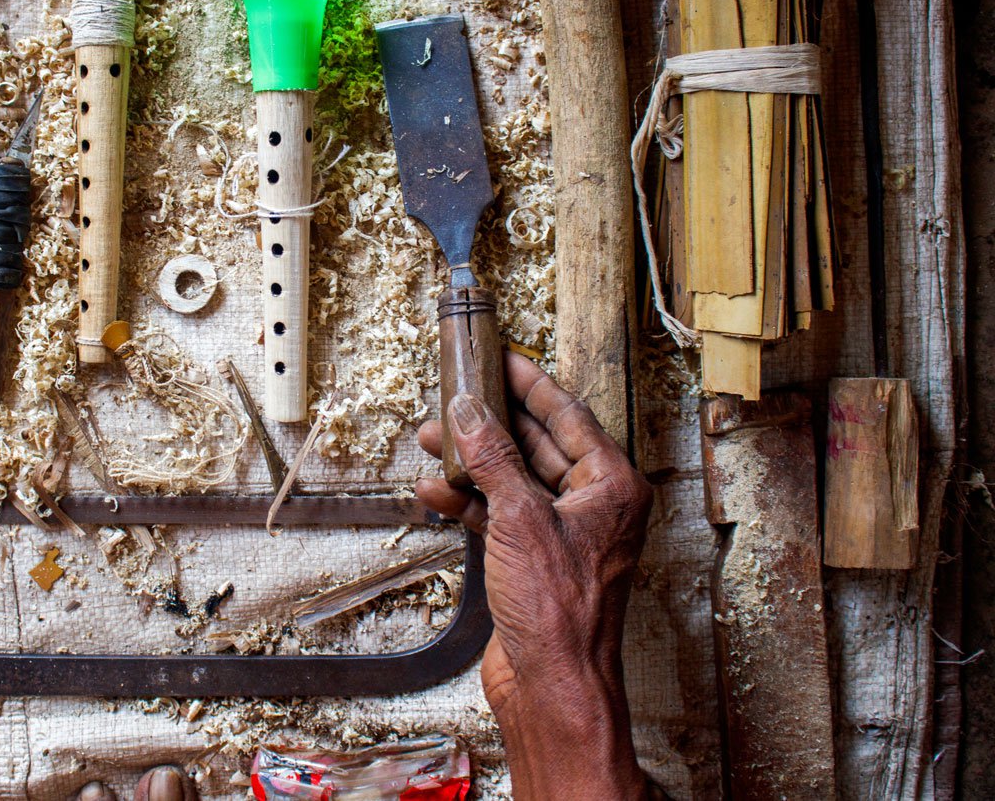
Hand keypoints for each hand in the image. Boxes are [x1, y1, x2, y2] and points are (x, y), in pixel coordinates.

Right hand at [417, 351, 652, 799]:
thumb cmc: (559, 611)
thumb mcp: (520, 518)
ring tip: (431, 440)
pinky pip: (500, 516)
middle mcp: (593, 507)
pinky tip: (435, 490)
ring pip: (514, 480)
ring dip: (473, 462)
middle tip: (458, 394)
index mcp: (611, 487)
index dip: (532, 385)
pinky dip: (469, 503)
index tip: (503, 359)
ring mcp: (562, 535)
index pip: (570, 417)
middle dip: (493, 422)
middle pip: (539, 445)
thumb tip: (470, 412)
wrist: (552, 684)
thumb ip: (494, 459)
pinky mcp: (534, 561)